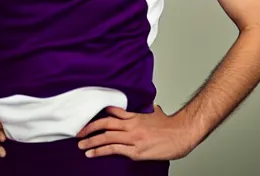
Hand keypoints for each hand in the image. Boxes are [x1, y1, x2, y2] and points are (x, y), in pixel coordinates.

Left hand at [76, 104, 195, 160]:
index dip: (98, 115)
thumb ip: (146, 109)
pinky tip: (92, 154)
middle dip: (89, 128)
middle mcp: (131, 126)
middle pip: (105, 124)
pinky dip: (101, 151)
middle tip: (78, 132)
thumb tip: (146, 105)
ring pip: (107, 138)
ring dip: (91, 141)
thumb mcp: (155, 112)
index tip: (87, 118)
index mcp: (134, 115)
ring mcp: (133, 139)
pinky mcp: (136, 152)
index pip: (112, 112)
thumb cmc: (170, 125)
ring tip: (81, 145)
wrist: (181, 134)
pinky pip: (114, 150)